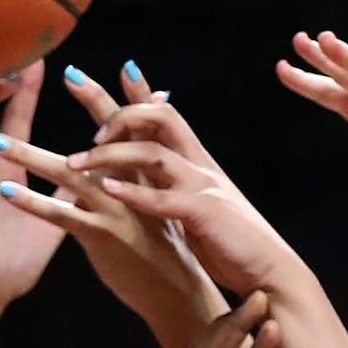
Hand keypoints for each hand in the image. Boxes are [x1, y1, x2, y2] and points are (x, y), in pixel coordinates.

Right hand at [0, 63, 64, 306]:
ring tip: (10, 70)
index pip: (19, 107)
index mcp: (6, 158)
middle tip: (24, 42)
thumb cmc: (16, 256)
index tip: (55, 53)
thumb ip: (71, 183)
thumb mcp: (53, 210)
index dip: (34, 82)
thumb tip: (98, 165)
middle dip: (6, 69)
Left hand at [15, 96, 295, 292]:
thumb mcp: (204, 208)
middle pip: (158, 117)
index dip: (142, 94)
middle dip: (117, 110)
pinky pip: (163, 199)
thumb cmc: (236, 247)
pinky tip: (105, 188)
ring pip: (151, 154)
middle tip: (83, 114)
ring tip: (75, 162)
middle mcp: (201, 168)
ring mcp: (203, 189)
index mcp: (199, 166)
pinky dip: (133, 193)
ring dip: (110, 154)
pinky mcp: (204, 216)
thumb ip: (180, 188)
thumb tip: (155, 183)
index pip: (168, 116)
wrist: (273, 275)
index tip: (120, 71)